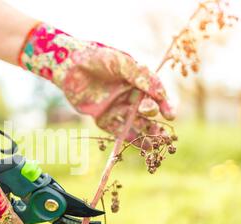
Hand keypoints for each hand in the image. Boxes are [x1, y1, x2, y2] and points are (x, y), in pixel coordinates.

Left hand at [19, 23, 174, 139]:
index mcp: (137, 80)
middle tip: (160, 133)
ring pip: (134, 123)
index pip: (155, 94)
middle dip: (154, 123)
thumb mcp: (122, 63)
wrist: (69, 65)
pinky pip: (117, 129)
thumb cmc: (97, 58)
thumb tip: (161, 94)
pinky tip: (140, 147)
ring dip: (145, 134)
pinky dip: (128, 138)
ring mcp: (116, 107)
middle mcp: (128, 95)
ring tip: (154, 146)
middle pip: (146, 112)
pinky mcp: (102, 117)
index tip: (170, 115)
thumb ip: (141, 77)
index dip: (164, 105)